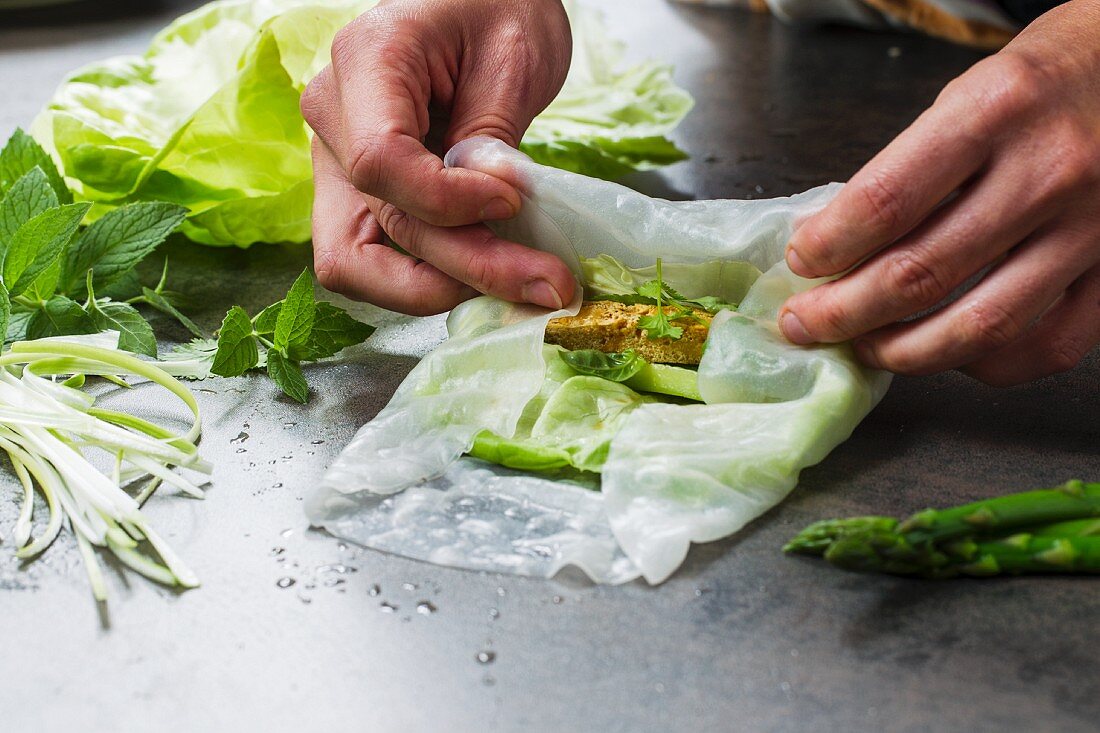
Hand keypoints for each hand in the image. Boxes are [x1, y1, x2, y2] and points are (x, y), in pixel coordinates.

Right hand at [301, 0, 575, 314]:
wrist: (481, 5)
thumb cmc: (497, 8)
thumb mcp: (514, 55)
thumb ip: (494, 137)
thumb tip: (494, 213)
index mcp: (365, 62)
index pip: (379, 162)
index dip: (447, 201)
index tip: (512, 201)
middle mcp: (334, 120)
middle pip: (380, 227)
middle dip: (469, 267)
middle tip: (550, 284)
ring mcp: (338, 164)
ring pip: (357, 265)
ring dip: (442, 289)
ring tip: (523, 284)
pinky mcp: (360, 196)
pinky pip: (377, 261)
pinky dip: (434, 280)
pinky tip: (495, 274)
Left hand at [778, 0, 1099, 385]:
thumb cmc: (1040, 84)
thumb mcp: (964, 95)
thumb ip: (904, 169)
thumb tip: (831, 242)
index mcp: (995, 111)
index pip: (885, 202)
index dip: (828, 247)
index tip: (800, 263)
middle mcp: (1049, 172)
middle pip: (920, 274)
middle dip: (843, 313)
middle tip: (806, 323)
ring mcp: (1090, 228)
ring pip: (979, 327)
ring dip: (902, 351)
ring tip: (862, 347)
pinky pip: (1048, 346)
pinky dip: (984, 364)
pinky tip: (945, 352)